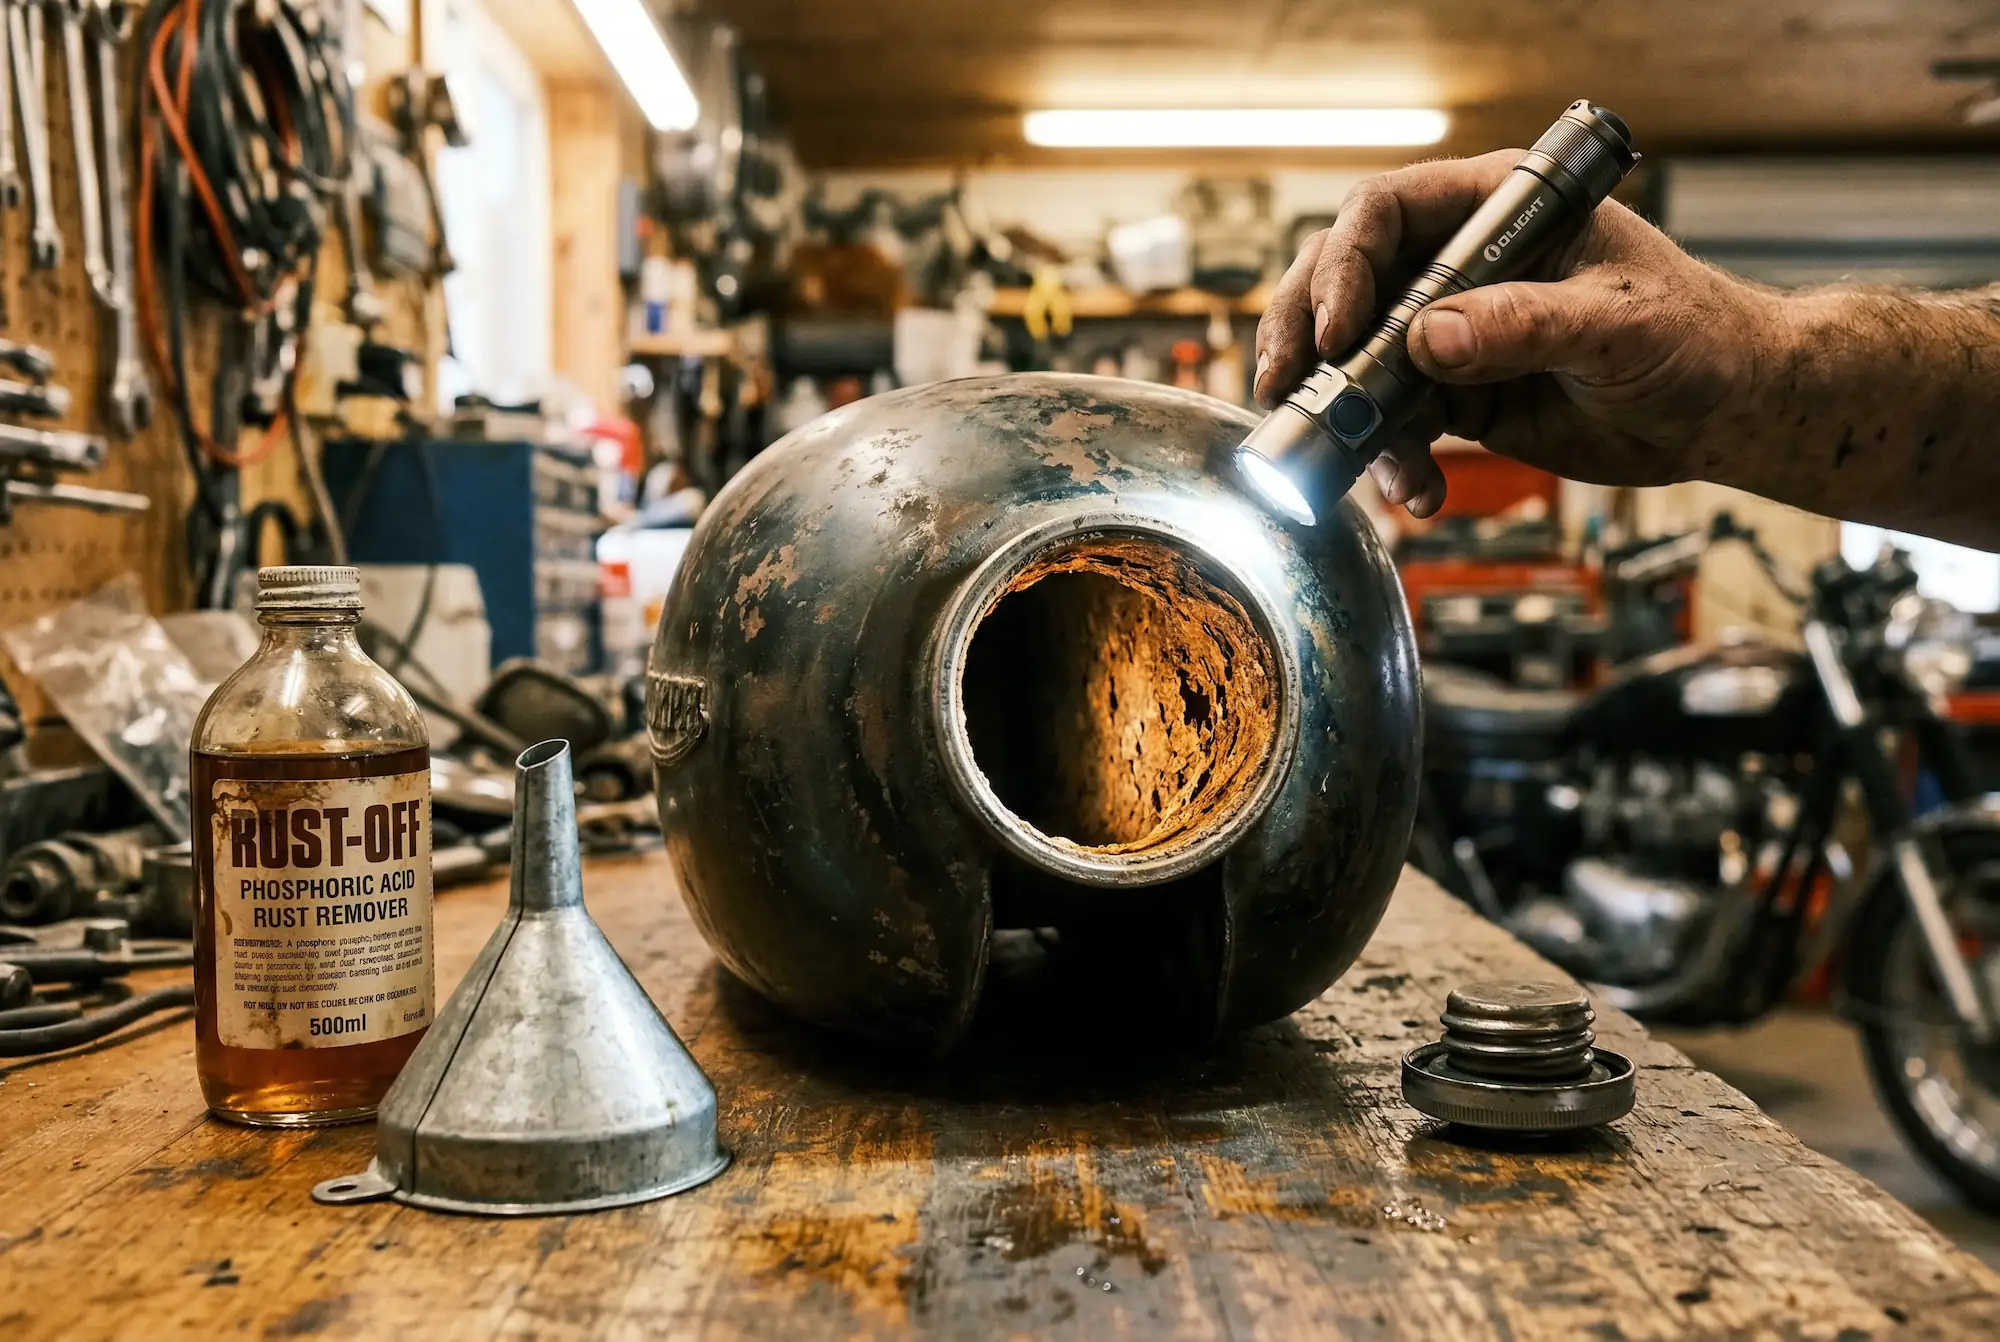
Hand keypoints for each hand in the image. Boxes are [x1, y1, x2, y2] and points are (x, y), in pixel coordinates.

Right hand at [1254, 150, 1782, 516]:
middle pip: (1343, 284)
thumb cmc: (1698, 337)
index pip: (1386, 214)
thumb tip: (1430, 336)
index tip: (1337, 332)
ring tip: (1368, 466)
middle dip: (1304, 338)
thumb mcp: (1620, 323)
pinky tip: (1417, 492)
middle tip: (1286, 388)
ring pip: (1355, 362)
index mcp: (1498, 210)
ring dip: (1345, 416)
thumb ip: (1527, 323)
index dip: (1344, 267)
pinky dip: (1391, 462)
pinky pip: (1394, 425)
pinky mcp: (1455, 396)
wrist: (1724, 413)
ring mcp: (1451, 333)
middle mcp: (1459, 265)